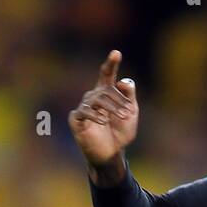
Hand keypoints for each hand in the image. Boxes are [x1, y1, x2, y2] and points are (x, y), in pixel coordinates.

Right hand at [68, 50, 138, 182]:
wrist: (112, 154)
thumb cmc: (120, 133)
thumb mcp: (130, 113)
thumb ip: (129, 96)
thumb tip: (124, 80)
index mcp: (106, 92)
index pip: (107, 74)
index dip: (111, 63)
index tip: (116, 53)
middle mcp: (93, 96)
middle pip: (105, 90)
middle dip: (119, 101)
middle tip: (129, 113)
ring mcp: (83, 107)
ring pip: (96, 99)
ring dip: (112, 108)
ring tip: (122, 118)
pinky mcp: (76, 119)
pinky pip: (84, 111)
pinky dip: (94, 115)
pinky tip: (103, 121)